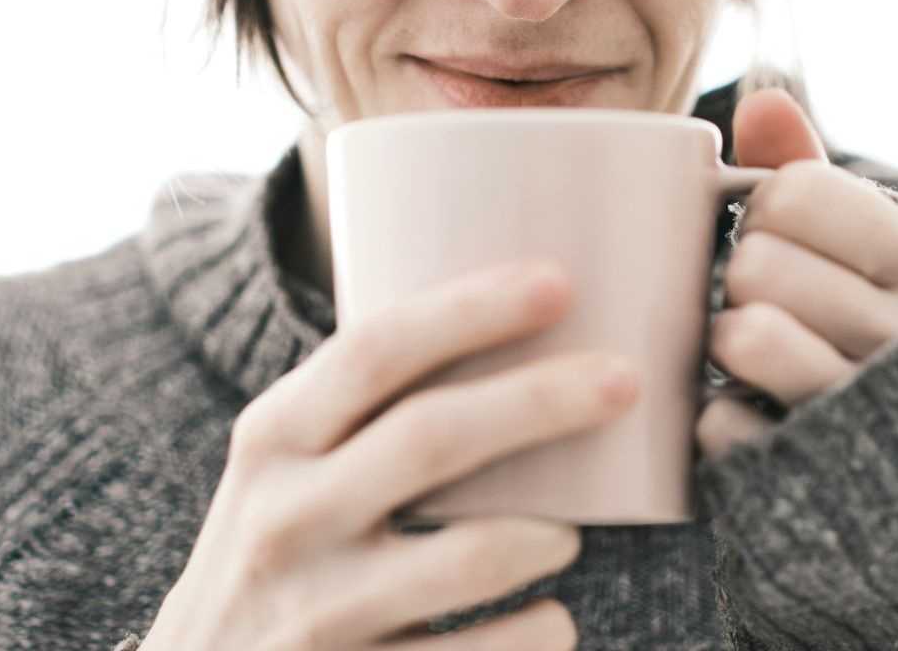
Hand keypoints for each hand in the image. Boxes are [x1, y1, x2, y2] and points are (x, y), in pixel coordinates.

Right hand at [139, 259, 636, 649]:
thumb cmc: (279, 547)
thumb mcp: (284, 466)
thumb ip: (359, 406)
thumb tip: (512, 314)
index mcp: (272, 441)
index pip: (372, 352)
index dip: (469, 311)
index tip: (560, 282)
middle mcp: (285, 519)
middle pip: (433, 438)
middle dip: (542, 400)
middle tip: (626, 378)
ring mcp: (318, 611)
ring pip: (472, 557)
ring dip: (548, 535)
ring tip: (566, 532)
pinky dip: (539, 630)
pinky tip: (545, 617)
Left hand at [696, 88, 897, 458]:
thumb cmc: (882, 339)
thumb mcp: (874, 254)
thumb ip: (815, 175)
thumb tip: (761, 101)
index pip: (799, 192)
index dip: (768, 209)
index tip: (785, 237)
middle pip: (755, 263)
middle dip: (746, 278)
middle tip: (772, 303)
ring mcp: (866, 411)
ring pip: (741, 337)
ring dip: (729, 344)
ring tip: (760, 356)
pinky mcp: (813, 478)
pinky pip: (719, 422)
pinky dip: (720, 419)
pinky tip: (755, 418)